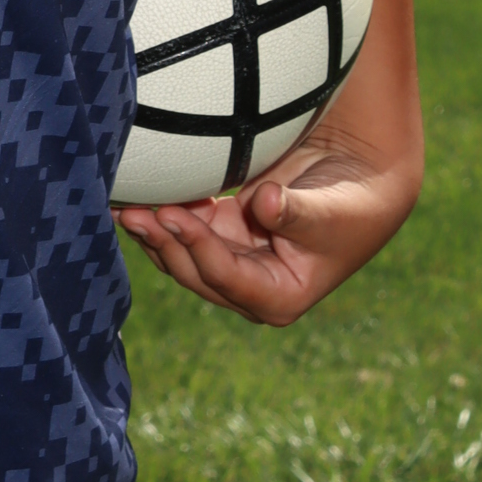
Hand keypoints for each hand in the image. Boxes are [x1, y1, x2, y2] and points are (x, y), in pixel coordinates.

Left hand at [115, 118, 416, 326]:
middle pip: (195, 271)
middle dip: (164, 243)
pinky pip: (183, 231)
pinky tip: (134, 199)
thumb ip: (296, 211)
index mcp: (279, 298)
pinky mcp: (223, 234)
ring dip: (153, 233)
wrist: (358, 183)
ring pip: (181, 255)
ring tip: (123, 208)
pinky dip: (162, 216)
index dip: (198, 246)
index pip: (226, 276)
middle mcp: (250, 289)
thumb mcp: (329, 212)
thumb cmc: (350, 206)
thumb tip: (267, 203)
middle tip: (135, 212)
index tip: (173, 214)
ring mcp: (233, 262)